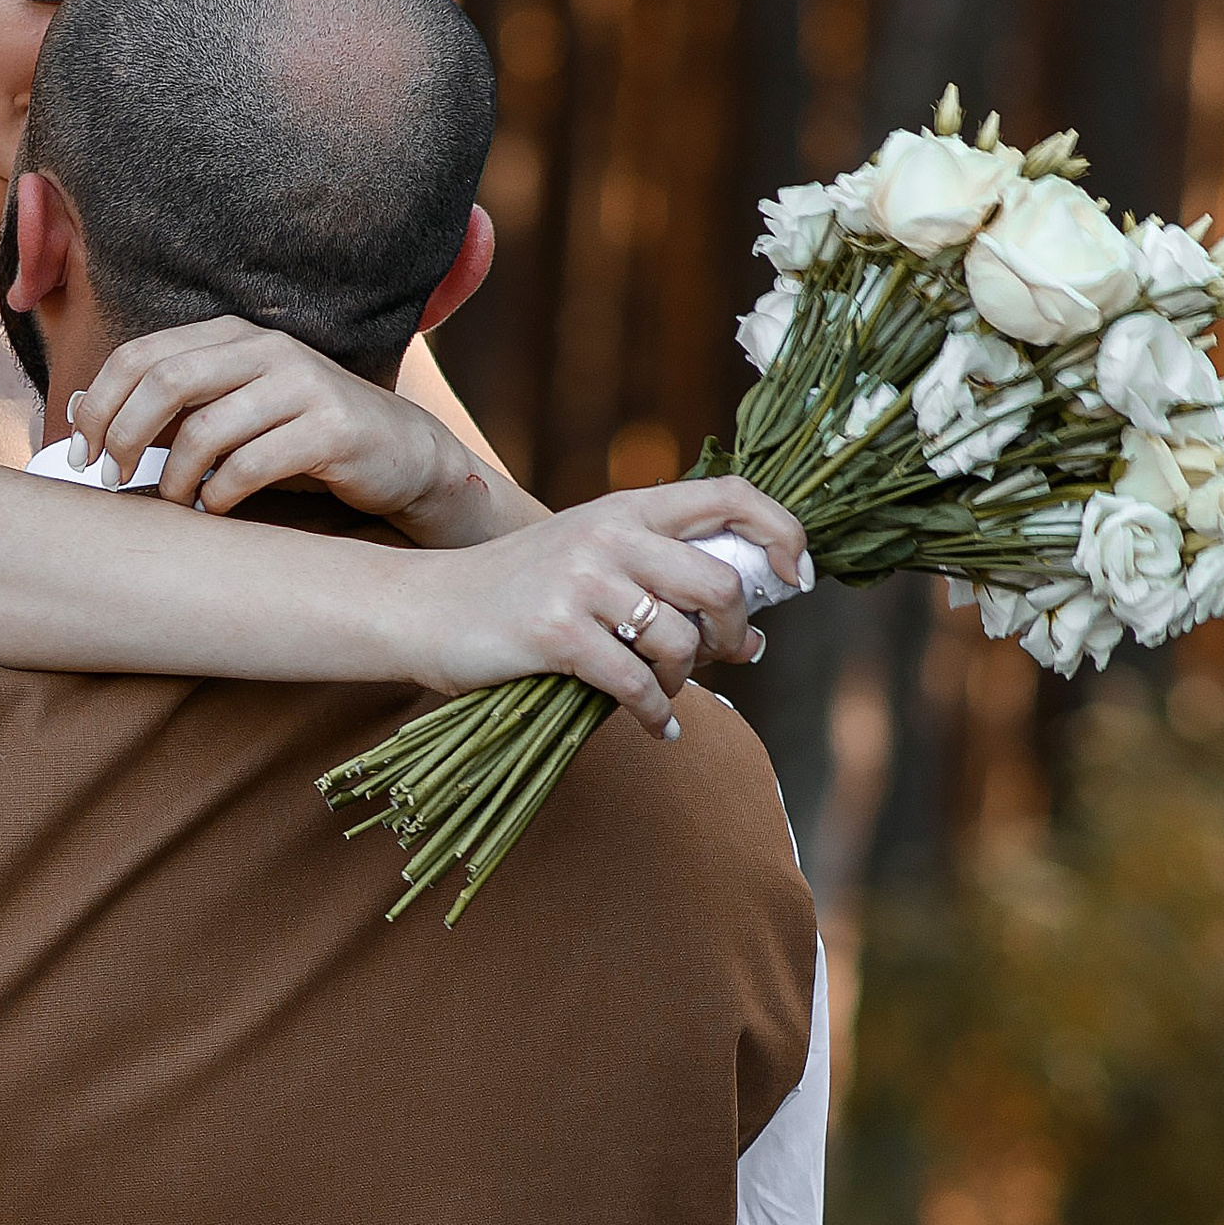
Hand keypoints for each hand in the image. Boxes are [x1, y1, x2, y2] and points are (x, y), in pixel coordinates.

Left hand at [68, 320, 494, 541]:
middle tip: (110, 476)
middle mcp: (266, 349)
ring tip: (173, 502)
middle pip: (166, 381)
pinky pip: (252, 465)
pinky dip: (220, 495)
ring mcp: (302, 385)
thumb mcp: (234, 409)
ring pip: (206, 428)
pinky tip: (217, 508)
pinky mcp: (331, 429)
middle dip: (124, 434)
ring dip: (174, 477)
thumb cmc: (302, 438)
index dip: (100, 403)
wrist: (402, 454)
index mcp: (233, 336)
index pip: (142, 355)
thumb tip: (80, 412)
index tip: (81, 451)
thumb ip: (171, 407)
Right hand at [410, 478, 811, 731]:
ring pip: (680, 640)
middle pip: (720, 584)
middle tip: (727, 659)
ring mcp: (581, 580)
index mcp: (626, 506)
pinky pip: (636, 684)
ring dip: (686, 680)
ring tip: (665, 693)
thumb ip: (663, 579)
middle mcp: (609, 533)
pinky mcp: (556, 632)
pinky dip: (654, 716)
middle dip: (736, 635)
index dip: (782, 532)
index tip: (797, 577)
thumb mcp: (591, 558)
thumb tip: (757, 637)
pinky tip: (654, 729)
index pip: (730, 495)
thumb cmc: (517, 591)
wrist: (426, 608)